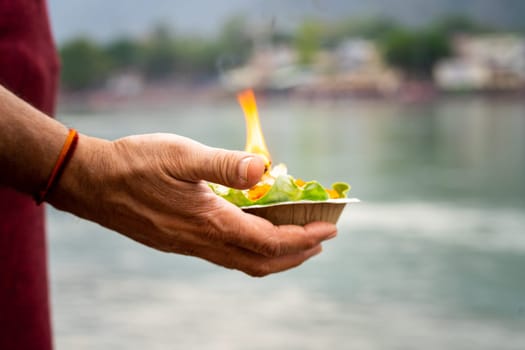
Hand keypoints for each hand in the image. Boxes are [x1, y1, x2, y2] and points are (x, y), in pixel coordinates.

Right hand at [48, 133, 336, 275]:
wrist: (91, 182)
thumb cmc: (135, 163)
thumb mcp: (182, 154)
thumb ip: (225, 164)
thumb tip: (264, 169)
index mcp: (210, 221)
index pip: (270, 240)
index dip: (304, 237)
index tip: (329, 229)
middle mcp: (202, 241)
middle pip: (262, 260)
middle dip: (297, 254)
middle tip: (320, 240)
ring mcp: (189, 246)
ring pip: (243, 262)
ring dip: (276, 256)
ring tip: (296, 243)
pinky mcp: (179, 243)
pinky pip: (225, 256)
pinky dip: (251, 251)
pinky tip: (252, 232)